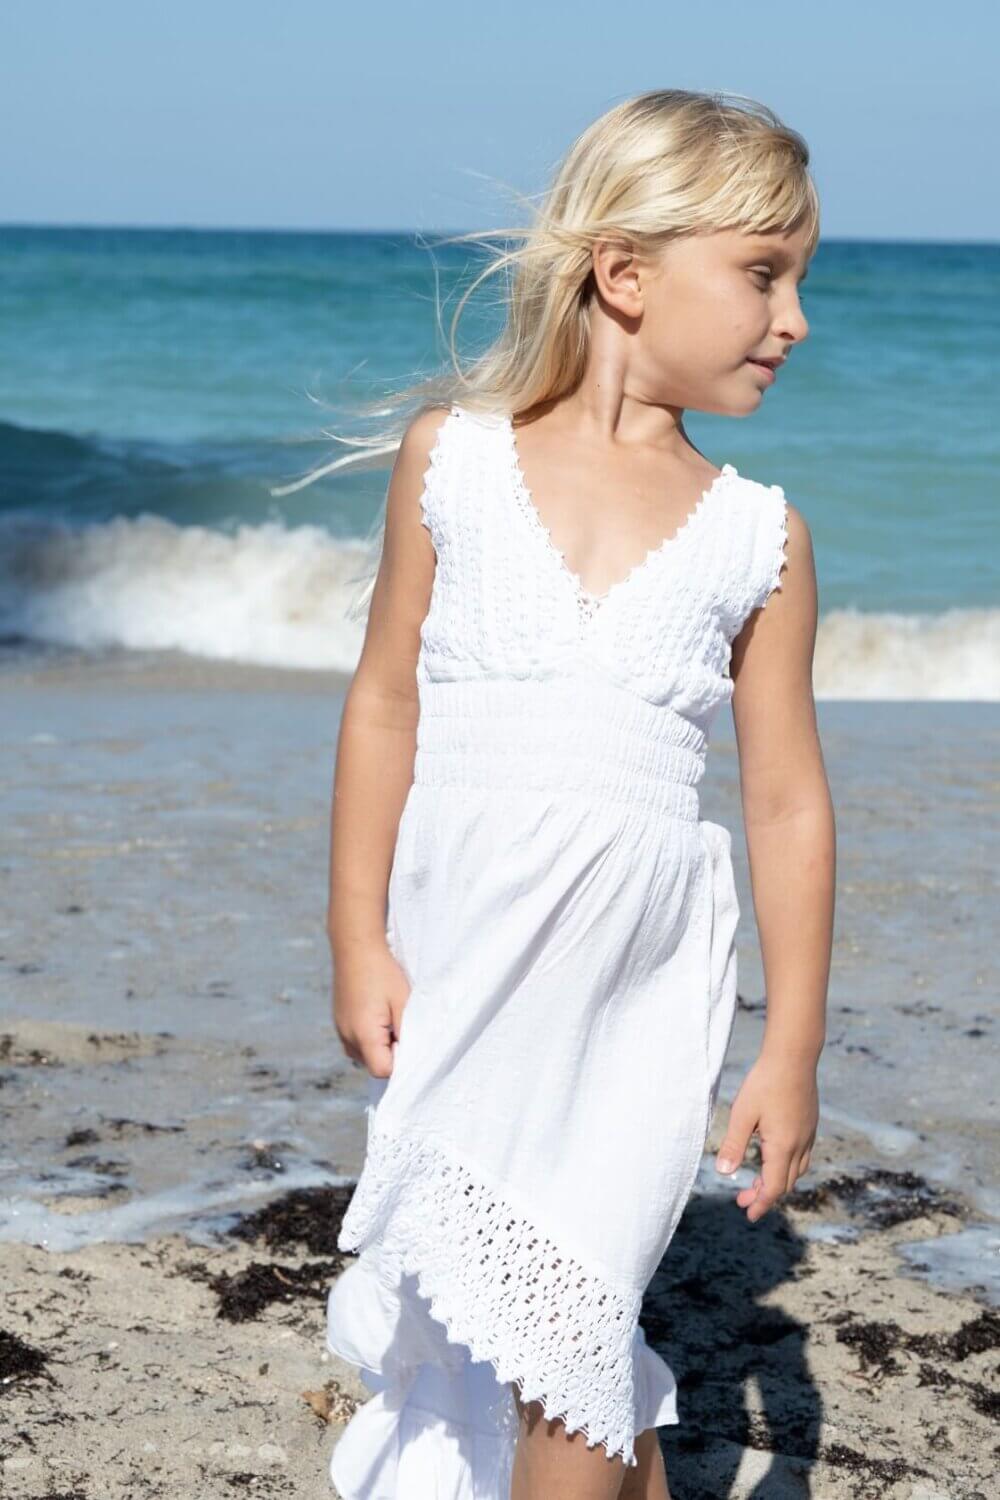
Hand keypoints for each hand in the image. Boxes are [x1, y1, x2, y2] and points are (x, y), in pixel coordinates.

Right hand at [332, 937, 411, 1079]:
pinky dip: (370, 1035)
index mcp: (363, 1035)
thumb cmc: (383, 973)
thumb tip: (412, 1055)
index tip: (409, 1041)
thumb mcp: (403, 1002)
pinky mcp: (339, 1023)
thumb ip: (407, 1033)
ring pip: (366, 1054)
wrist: (356, 947)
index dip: (400, 1062)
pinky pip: (358, 1042)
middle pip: (374, 1064)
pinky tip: (378, 1012)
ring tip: (388, 1015)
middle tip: (400, 1023)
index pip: (383, 1071)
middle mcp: (348, 1038)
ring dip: (380, 1044)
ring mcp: (341, 1031)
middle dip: (391, 1052)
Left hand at [713, 1050, 818, 1222]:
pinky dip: (787, 1166)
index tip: (748, 1214)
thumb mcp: (742, 1113)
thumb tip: (723, 1173)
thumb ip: (733, 1144)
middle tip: (743, 1199)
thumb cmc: (765, 1082)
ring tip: (757, 1181)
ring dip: (777, 1181)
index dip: (760, 1203)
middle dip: (765, 1195)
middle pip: (785, 1182)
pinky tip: (773, 1156)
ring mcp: (808, 1134)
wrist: (793, 1056)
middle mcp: (800, 1144)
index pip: (773, 1188)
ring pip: (796, 1170)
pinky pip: (802, 1155)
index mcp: (783, 1146)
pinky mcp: (810, 1124)